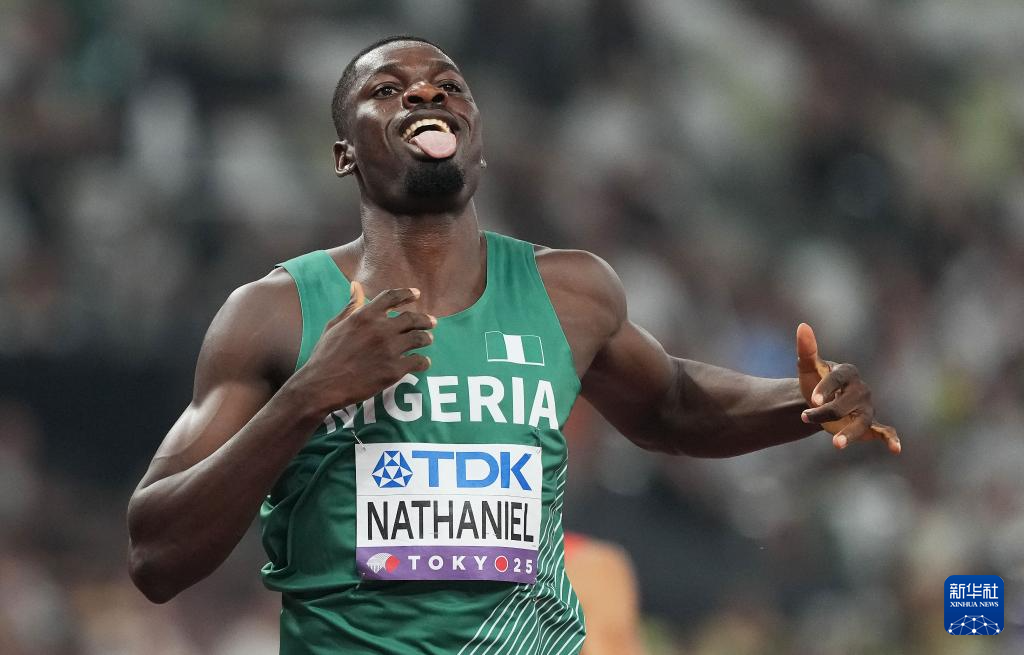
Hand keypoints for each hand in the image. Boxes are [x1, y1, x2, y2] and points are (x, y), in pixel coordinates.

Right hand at [290, 282, 434, 413]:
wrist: (322, 385)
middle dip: (424, 319)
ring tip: (428, 340)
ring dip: (426, 338)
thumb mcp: (335, 325)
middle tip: (432, 322)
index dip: (407, 294)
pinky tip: (424, 363)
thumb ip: (351, 306)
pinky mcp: (394, 370)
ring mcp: (389, 349)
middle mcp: (381, 329)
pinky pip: (418, 362)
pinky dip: (424, 362)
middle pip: (412, 318)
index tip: (417, 294)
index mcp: (365, 315)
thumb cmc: (325, 355)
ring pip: (419, 338)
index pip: (392, 297)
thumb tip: (356, 286)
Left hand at [795, 323, 899, 453]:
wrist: (819, 402)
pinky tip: (896, 449)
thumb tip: (802, 326)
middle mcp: (861, 389)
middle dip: (826, 412)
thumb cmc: (814, 381)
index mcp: (847, 372)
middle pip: (846, 404)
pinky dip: (892, 439)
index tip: (813, 399)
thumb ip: (806, 349)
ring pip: (862, 421)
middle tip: (805, 417)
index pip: (838, 379)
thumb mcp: (808, 367)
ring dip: (850, 433)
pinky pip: (885, 431)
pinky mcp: (871, 425)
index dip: (826, 388)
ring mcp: (867, 408)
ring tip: (835, 443)